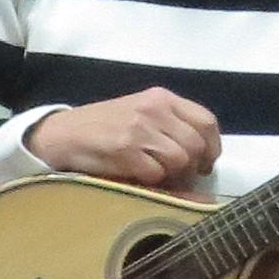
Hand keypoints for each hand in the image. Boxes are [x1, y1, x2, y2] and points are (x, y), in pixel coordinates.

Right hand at [32, 87, 220, 190]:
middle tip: (181, 175)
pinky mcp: (125, 149)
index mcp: (161, 97)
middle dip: (192, 166)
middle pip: (195, 144)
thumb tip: (203, 155)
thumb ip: (171, 124)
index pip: (206, 121)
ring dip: (171, 174)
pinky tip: (138, 175)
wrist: (65, 133)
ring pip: (179, 160)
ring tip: (156, 174)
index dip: (213, 146)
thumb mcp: (141, 111)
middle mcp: (154, 109)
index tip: (206, 163)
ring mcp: (139, 129)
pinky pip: (156, 173)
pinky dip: (151, 180)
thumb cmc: (105, 125)